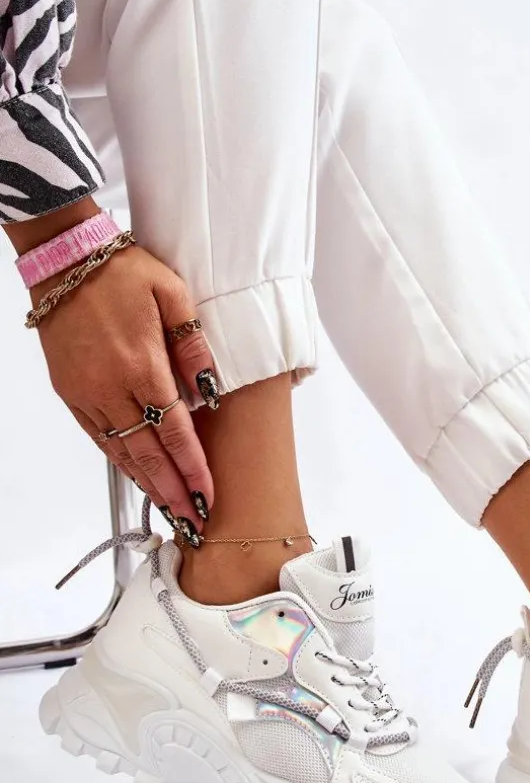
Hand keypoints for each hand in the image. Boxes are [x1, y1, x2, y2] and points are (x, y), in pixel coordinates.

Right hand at [32, 242, 216, 537]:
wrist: (65, 260)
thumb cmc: (122, 271)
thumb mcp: (173, 294)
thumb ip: (194, 345)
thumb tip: (212, 391)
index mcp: (141, 364)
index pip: (174, 431)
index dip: (192, 468)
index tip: (207, 496)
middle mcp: (111, 387)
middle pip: (147, 452)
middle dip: (173, 491)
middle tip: (194, 522)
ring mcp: (86, 393)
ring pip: (121, 451)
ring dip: (148, 484)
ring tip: (171, 511)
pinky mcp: (70, 392)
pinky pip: (98, 437)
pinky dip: (121, 462)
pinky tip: (139, 478)